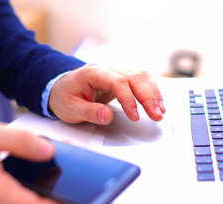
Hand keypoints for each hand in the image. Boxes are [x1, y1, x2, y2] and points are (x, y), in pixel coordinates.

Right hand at [0, 118, 78, 203]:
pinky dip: (43, 186)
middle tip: (84, 188)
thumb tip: (48, 150)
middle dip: (63, 203)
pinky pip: (26, 196)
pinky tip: (52, 169)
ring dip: (55, 194)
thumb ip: (18, 141)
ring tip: (73, 176)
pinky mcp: (0, 194)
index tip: (79, 201)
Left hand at [49, 64, 165, 124]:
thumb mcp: (70, 108)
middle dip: (148, 96)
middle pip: (134, 76)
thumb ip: (88, 112)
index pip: (117, 82)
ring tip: (160, 111)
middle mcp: (106, 68)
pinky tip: (156, 102)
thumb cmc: (64, 97)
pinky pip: (139, 81)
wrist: (62, 88)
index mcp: (93, 72)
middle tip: (156, 115)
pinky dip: (150, 91)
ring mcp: (114, 72)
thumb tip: (106, 116)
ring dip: (153, 93)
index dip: (128, 99)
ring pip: (140, 76)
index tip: (135, 116)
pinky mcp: (120, 78)